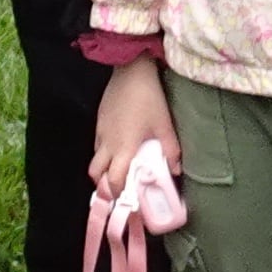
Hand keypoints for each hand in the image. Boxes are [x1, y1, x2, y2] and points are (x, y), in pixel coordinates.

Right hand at [90, 58, 180, 194]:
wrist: (130, 70)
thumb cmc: (148, 98)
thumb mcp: (164, 124)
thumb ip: (171, 149)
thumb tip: (177, 170)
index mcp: (123, 148)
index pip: (112, 180)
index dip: (116, 194)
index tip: (125, 201)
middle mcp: (107, 143)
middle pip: (94, 174)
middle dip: (102, 186)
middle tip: (117, 190)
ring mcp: (100, 131)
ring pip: (95, 159)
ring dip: (102, 170)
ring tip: (118, 171)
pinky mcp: (99, 120)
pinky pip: (97, 144)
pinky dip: (103, 153)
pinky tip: (117, 148)